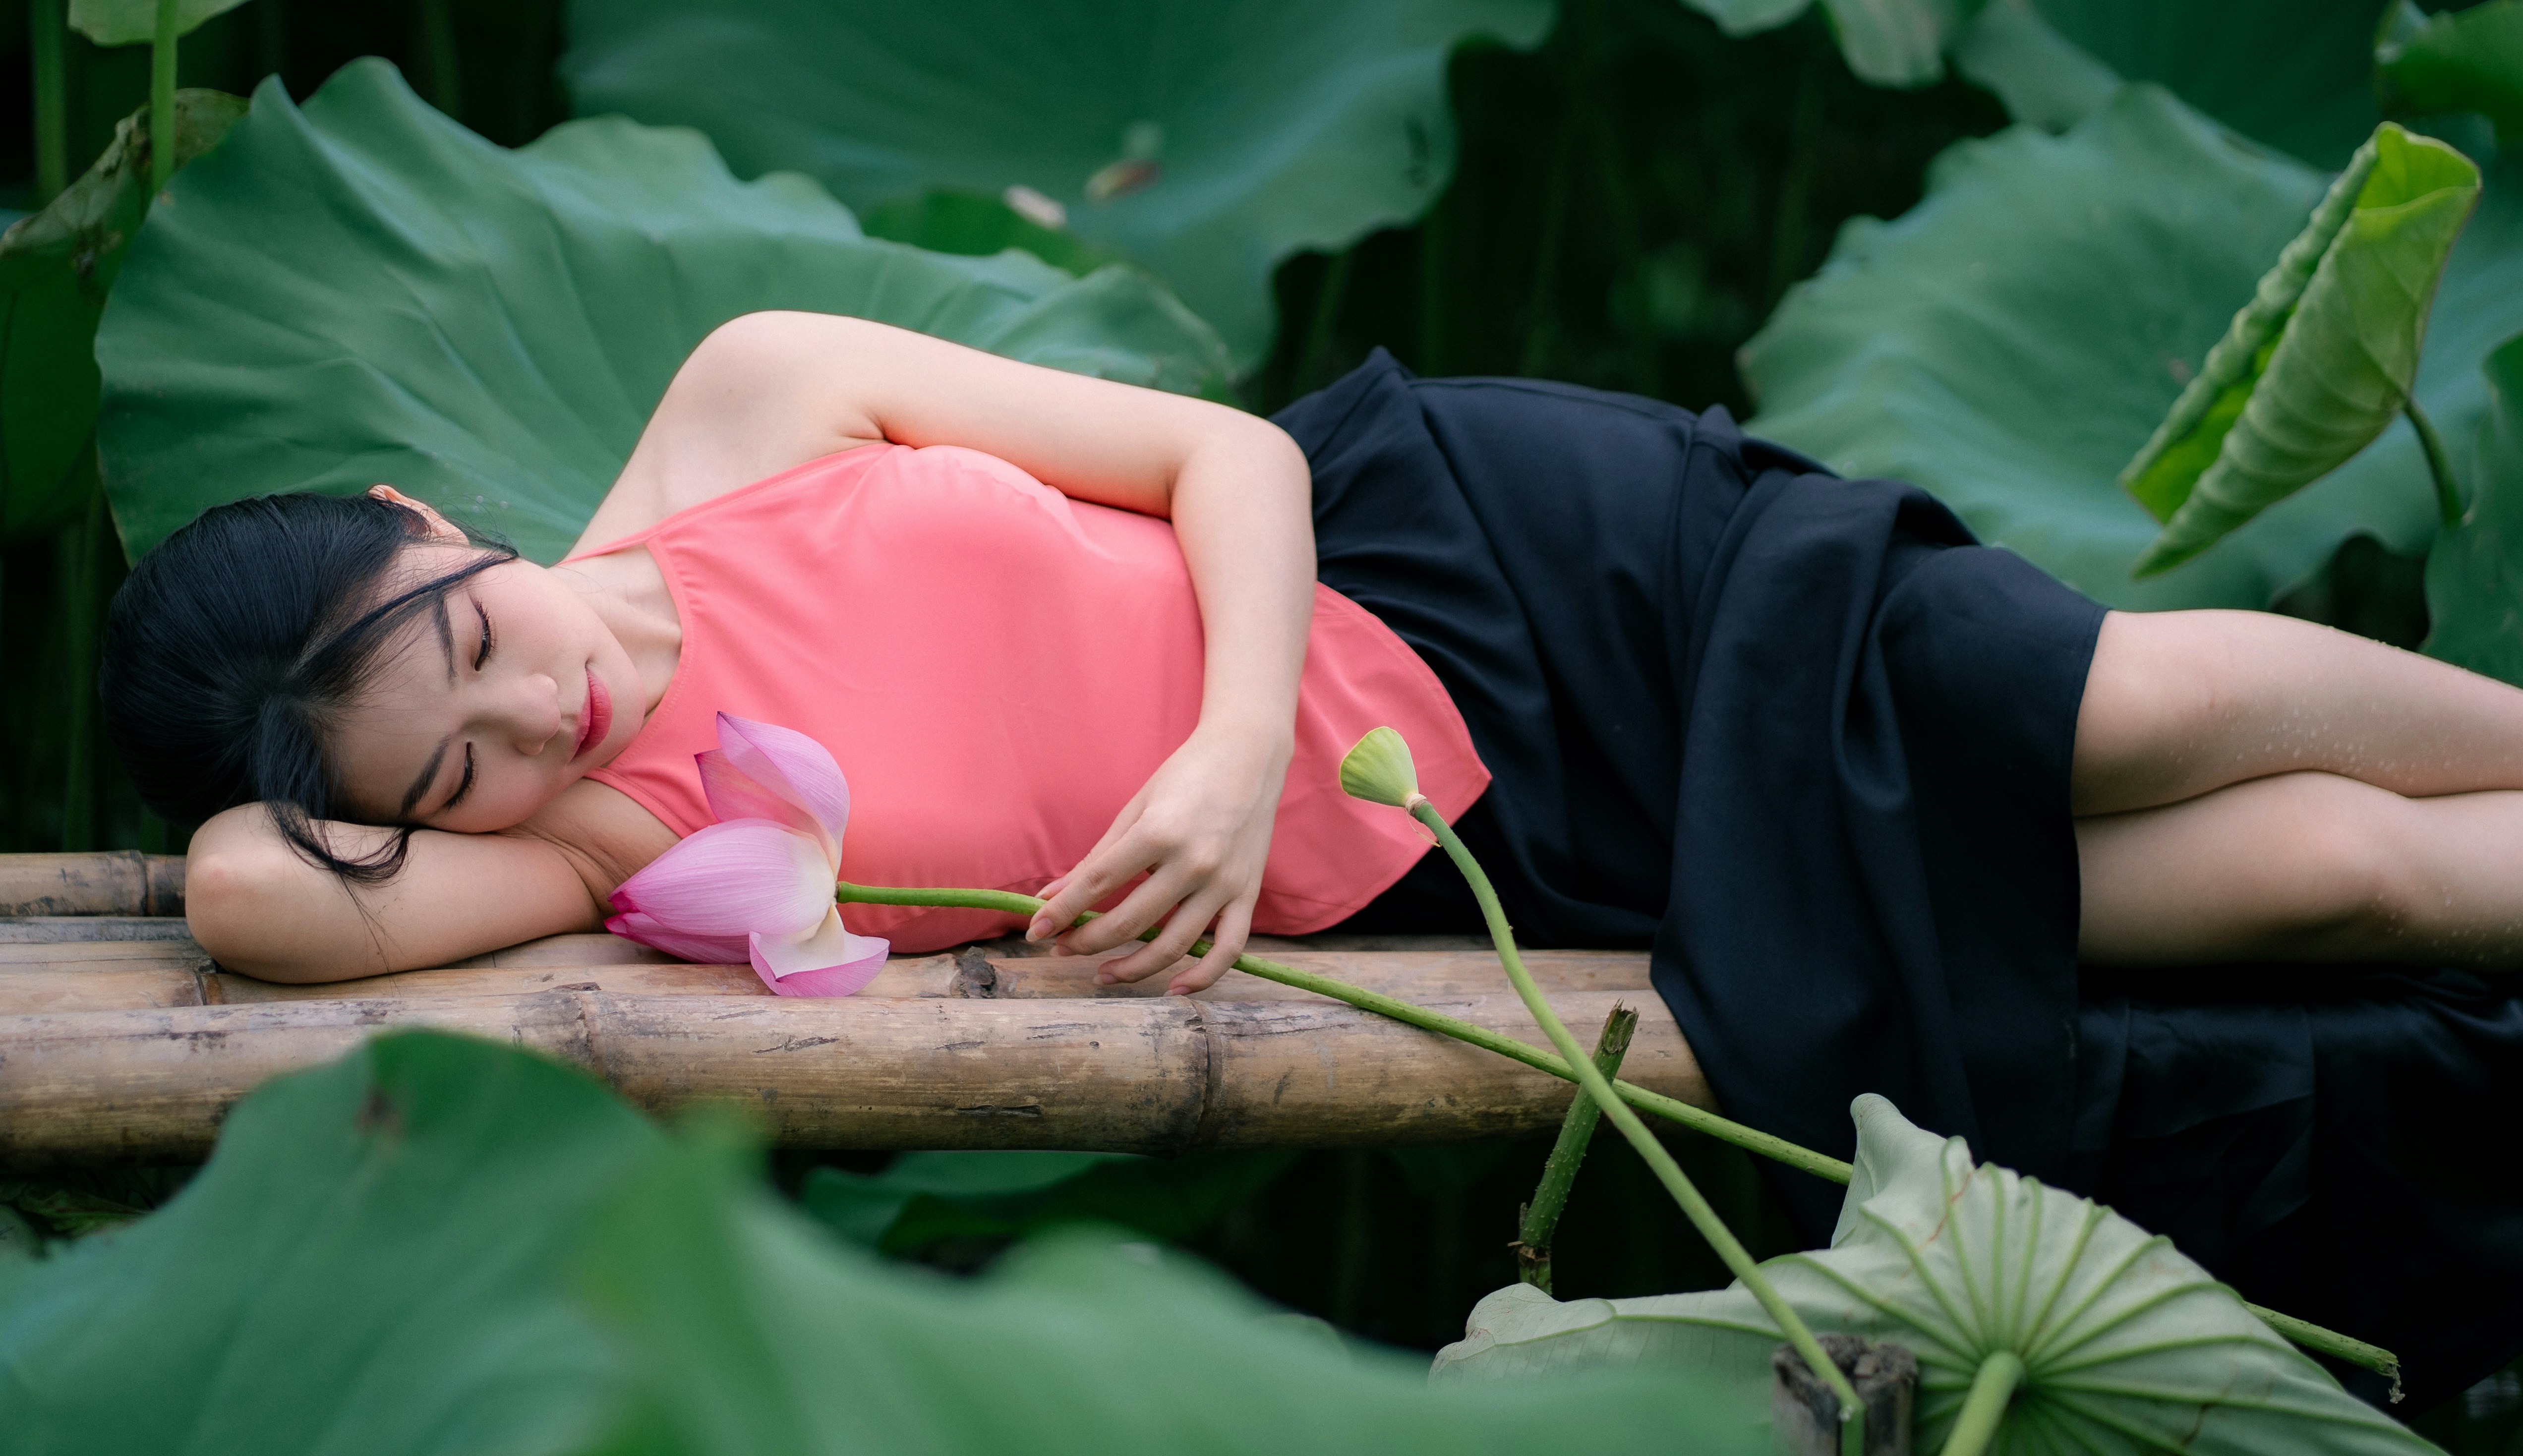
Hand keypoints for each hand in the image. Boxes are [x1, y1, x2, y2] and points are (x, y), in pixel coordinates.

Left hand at [1026, 723, 1290, 993]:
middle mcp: (1193, 861)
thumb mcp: (1136, 809)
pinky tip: (1173, 987)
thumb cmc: (1186, 776)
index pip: (1098, 884)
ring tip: (1101, 973)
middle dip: (1087, 942)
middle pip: (1131, 921)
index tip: (1034, 932)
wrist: (1250, 755)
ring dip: (1132, 968)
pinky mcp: (1249, 894)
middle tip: (1061, 950)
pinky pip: (1228, 949)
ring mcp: (1224, 882)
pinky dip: (1203, 976)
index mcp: (1158, 832)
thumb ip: (1097, 857)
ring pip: (1174, 945)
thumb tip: (1050, 896)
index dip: (1061, 912)